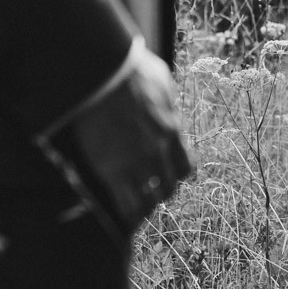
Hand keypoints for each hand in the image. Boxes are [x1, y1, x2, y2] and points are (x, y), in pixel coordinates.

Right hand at [48, 45, 191, 239]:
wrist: (103, 73)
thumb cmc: (131, 68)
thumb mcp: (161, 80)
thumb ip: (167, 99)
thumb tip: (167, 103)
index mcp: (172, 130)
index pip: (185, 166)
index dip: (177, 176)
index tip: (169, 178)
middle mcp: (158, 152)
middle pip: (167, 187)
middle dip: (160, 194)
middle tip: (151, 197)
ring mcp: (135, 164)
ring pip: (147, 202)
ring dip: (143, 209)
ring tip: (135, 214)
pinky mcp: (111, 171)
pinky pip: (124, 204)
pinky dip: (125, 215)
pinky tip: (121, 219)